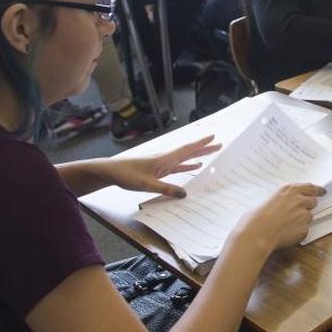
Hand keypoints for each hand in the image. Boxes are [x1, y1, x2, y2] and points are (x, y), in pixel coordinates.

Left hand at [101, 135, 221, 197]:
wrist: (112, 171)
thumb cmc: (127, 175)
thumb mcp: (147, 184)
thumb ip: (166, 189)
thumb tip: (185, 194)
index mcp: (165, 159)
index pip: (186, 150)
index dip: (200, 144)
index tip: (213, 138)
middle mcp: (166, 159)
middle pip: (189, 152)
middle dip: (204, 148)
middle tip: (219, 144)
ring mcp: (162, 164)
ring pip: (185, 158)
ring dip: (197, 156)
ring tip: (210, 154)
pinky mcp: (158, 169)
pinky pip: (178, 167)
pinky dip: (187, 166)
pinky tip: (194, 166)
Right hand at [234, 183, 324, 250]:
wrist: (257, 234)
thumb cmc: (257, 218)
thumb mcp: (269, 200)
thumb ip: (282, 199)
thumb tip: (286, 203)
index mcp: (289, 190)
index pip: (310, 187)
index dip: (318, 190)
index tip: (323, 191)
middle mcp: (299, 200)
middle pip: (313, 201)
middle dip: (308, 206)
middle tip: (298, 212)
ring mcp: (303, 215)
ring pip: (308, 217)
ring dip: (301, 220)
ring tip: (285, 225)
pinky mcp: (304, 229)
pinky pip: (304, 230)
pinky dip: (298, 232)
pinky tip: (285, 233)